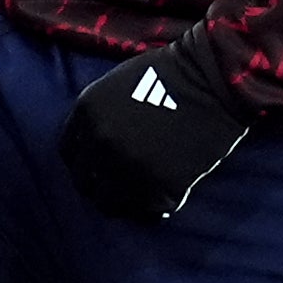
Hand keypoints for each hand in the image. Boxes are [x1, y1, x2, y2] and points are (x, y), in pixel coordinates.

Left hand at [60, 30, 255, 220]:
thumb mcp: (117, 84)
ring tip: (143, 197)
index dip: (84, 164)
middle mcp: (100, 142)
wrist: (213, 77)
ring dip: (125, 203)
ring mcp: (128, 166)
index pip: (69, 153)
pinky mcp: (159, 185)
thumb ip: (99, 115)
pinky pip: (149, 210)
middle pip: (85, 183)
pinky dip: (156, 207)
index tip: (97, 169)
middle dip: (100, 187)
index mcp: (87, 113)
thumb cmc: (171, 73)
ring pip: (111, 205)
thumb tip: (93, 147)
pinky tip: (167, 197)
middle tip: (120, 188)